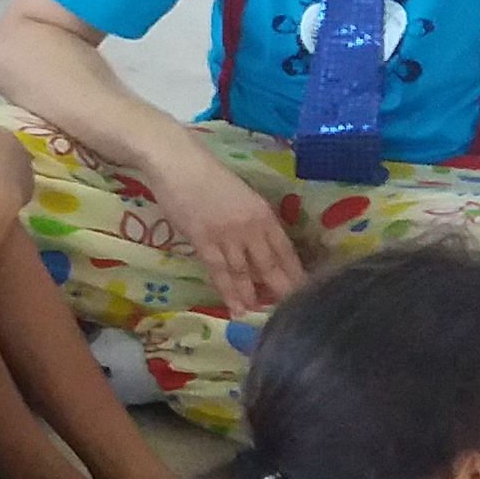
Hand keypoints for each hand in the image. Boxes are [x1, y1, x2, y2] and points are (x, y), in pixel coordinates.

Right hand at [152, 151, 301, 315]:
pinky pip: (219, 271)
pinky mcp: (204, 240)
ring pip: (244, 272)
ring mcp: (227, 234)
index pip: (285, 249)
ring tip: (258, 315)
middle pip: (269, 264)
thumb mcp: (242, 196)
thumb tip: (259, 247)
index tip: (302, 291)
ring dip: (252, 295)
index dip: (293, 272)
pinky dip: (228, 291)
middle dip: (278, 290)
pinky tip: (235, 306)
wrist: (178, 163)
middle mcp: (250, 226)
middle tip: (285, 312)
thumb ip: (252, 220)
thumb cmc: (208, 176)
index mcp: (263, 213)